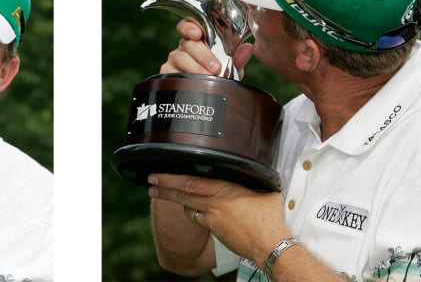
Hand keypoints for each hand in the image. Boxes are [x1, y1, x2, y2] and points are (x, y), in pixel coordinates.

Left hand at [147, 173, 290, 268]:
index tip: (159, 174)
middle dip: (164, 188)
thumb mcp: (265, 193)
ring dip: (175, 201)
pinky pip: (199, 220)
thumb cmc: (269, 220)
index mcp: (226, 190)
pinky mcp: (215, 232)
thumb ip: (255, 185)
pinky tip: (191, 211)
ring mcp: (213, 219)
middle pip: (183, 194)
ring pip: (188, 208)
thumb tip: (258, 180)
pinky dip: (193, 214)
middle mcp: (215, 204)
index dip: (172, 178)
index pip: (192, 182)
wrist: (270, 245)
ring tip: (161, 195)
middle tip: (151, 183)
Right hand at [160, 18, 252, 75]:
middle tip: (216, 68)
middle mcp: (183, 48)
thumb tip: (247, 48)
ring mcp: (173, 61)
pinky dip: (181, 77)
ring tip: (208, 77)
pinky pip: (170, 73)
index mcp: (196, 41)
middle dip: (203, 55)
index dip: (189, 27)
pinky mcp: (166, 75)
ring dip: (195, 68)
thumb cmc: (217, 77)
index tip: (198, 33)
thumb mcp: (229, 68)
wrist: (207, 98)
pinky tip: (191, 83)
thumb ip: (237, 59)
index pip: (188, 26)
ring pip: (180, 58)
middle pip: (188, 44)